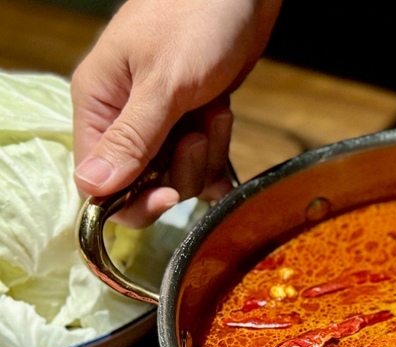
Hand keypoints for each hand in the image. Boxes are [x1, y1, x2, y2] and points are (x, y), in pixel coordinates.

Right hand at [71, 0, 281, 225]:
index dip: (133, 199)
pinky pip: (205, 160)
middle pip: (145, 184)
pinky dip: (220, 153)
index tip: (169, 194)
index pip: (99, 180)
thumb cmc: (195, 19)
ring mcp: (163, 119)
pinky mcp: (194, 118)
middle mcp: (126, 116)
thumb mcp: (163, 83)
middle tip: (198, 135)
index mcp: (100, 104)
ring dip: (206, 152)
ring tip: (215, 111)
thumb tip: (92, 187)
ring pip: (180, 173)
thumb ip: (132, 138)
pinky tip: (225, 128)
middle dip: (181, 171)